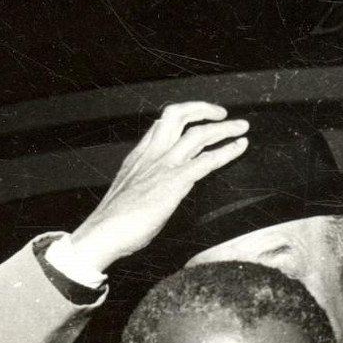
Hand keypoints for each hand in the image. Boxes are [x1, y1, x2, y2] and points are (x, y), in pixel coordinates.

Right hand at [69, 102, 248, 271]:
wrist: (103, 233)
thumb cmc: (112, 224)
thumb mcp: (127, 195)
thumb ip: (142, 186)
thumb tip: (152, 194)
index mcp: (138, 156)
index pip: (161, 124)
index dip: (182, 116)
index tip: (194, 118)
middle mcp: (151, 154)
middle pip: (178, 115)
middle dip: (203, 109)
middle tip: (221, 114)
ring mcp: (164, 165)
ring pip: (198, 133)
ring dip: (223, 128)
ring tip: (240, 127)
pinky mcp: (174, 181)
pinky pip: (206, 160)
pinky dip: (226, 151)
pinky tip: (239, 148)